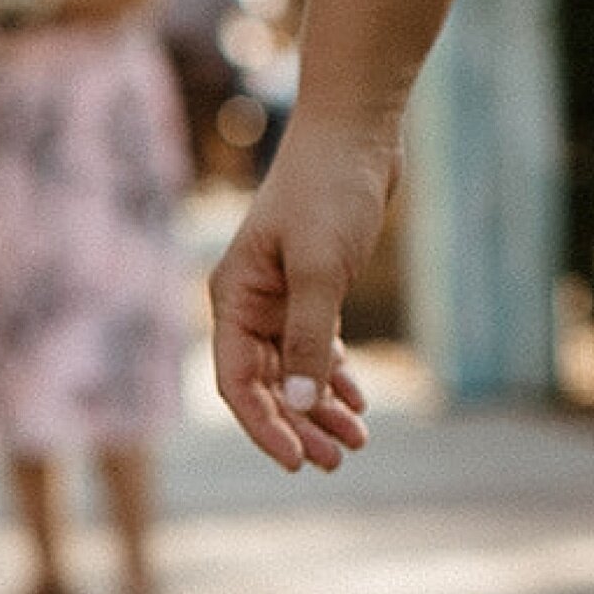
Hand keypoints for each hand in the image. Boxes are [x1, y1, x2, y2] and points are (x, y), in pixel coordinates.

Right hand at [208, 114, 396, 471]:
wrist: (357, 132)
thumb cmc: (329, 191)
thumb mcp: (320, 269)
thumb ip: (309, 336)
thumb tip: (303, 404)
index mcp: (234, 299)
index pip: (237, 382)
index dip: (264, 426)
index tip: (297, 461)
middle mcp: (249, 304)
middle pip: (266, 384)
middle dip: (299, 425)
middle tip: (337, 461)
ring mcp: (280, 297)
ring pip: (295, 370)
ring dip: (322, 407)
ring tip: (357, 442)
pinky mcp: (312, 286)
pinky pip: (316, 346)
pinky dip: (336, 374)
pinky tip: (359, 400)